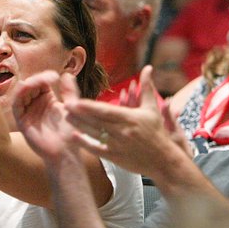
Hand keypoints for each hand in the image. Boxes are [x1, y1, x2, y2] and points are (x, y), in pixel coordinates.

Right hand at [13, 70, 84, 163]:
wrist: (65, 152)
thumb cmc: (70, 132)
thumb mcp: (72, 108)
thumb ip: (70, 92)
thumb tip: (67, 74)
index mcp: (46, 98)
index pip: (41, 82)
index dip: (46, 76)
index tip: (56, 77)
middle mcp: (34, 103)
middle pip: (30, 84)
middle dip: (38, 78)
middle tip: (50, 78)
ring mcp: (27, 112)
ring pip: (22, 91)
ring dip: (30, 83)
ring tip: (41, 81)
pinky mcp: (21, 121)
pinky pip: (16, 104)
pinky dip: (20, 93)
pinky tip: (28, 87)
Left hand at [65, 65, 189, 174]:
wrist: (164, 160)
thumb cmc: (157, 132)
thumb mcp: (152, 108)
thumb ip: (147, 87)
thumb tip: (147, 67)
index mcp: (130, 118)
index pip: (106, 111)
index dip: (90, 107)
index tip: (77, 101)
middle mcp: (122, 132)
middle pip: (96, 122)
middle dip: (80, 114)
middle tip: (65, 105)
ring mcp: (117, 146)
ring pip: (94, 134)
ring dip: (79, 125)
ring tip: (66, 116)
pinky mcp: (115, 157)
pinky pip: (97, 150)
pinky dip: (85, 143)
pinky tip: (74, 136)